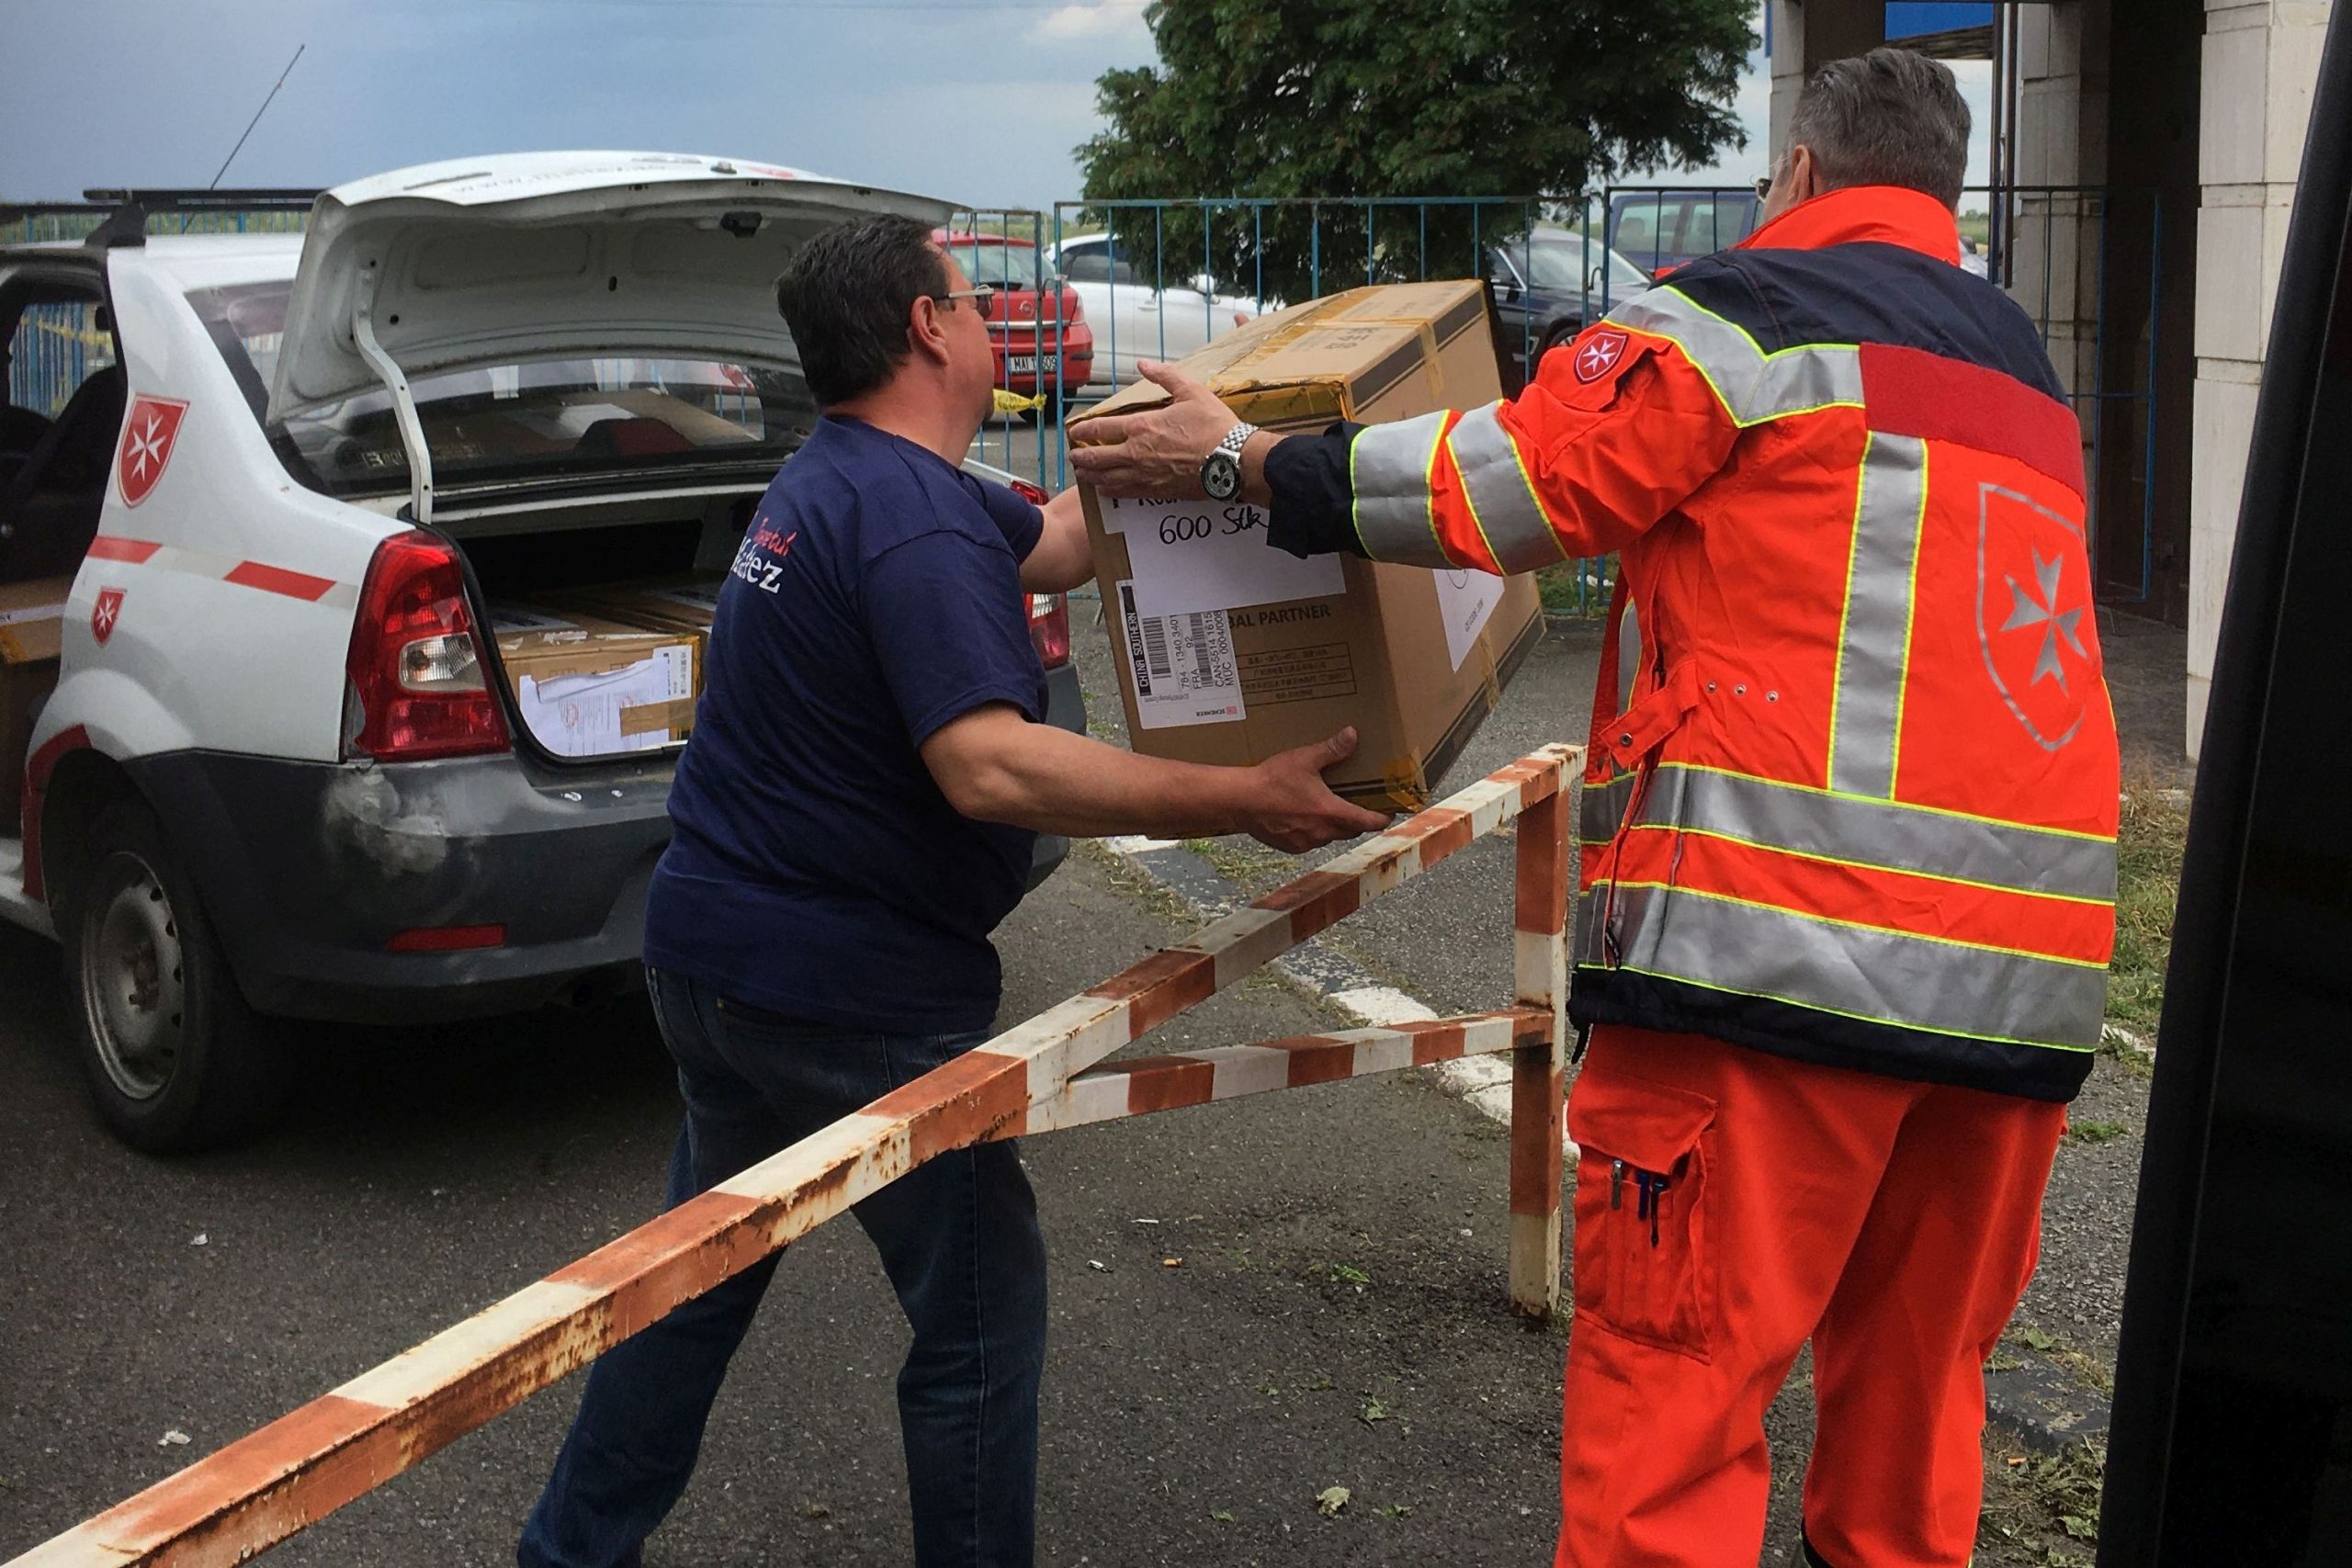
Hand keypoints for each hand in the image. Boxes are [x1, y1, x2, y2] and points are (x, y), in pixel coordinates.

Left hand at [1066, 360, 1236, 498]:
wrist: (1232, 461)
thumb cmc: (1214, 426)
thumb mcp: (1191, 391)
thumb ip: (1164, 376)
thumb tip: (1143, 363)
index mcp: (1142, 426)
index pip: (1102, 428)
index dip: (1084, 430)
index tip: (1075, 432)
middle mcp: (1137, 453)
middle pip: (1098, 457)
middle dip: (1081, 456)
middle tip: (1073, 456)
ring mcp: (1145, 475)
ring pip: (1107, 478)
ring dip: (1091, 475)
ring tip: (1082, 474)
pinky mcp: (1157, 491)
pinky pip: (1125, 493)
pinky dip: (1109, 491)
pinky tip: (1104, 490)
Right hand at [1237, 727, 1393, 852]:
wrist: (1240, 801)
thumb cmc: (1272, 780)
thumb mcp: (1305, 759)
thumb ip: (1332, 749)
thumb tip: (1352, 734)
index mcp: (1331, 812)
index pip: (1368, 822)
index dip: (1382, 818)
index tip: (1389, 813)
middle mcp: (1322, 832)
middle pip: (1351, 830)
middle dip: (1357, 820)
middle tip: (1358, 805)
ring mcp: (1306, 842)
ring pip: (1330, 836)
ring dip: (1333, 825)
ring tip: (1327, 808)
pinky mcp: (1291, 847)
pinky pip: (1310, 841)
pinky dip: (1312, 831)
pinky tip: (1303, 817)